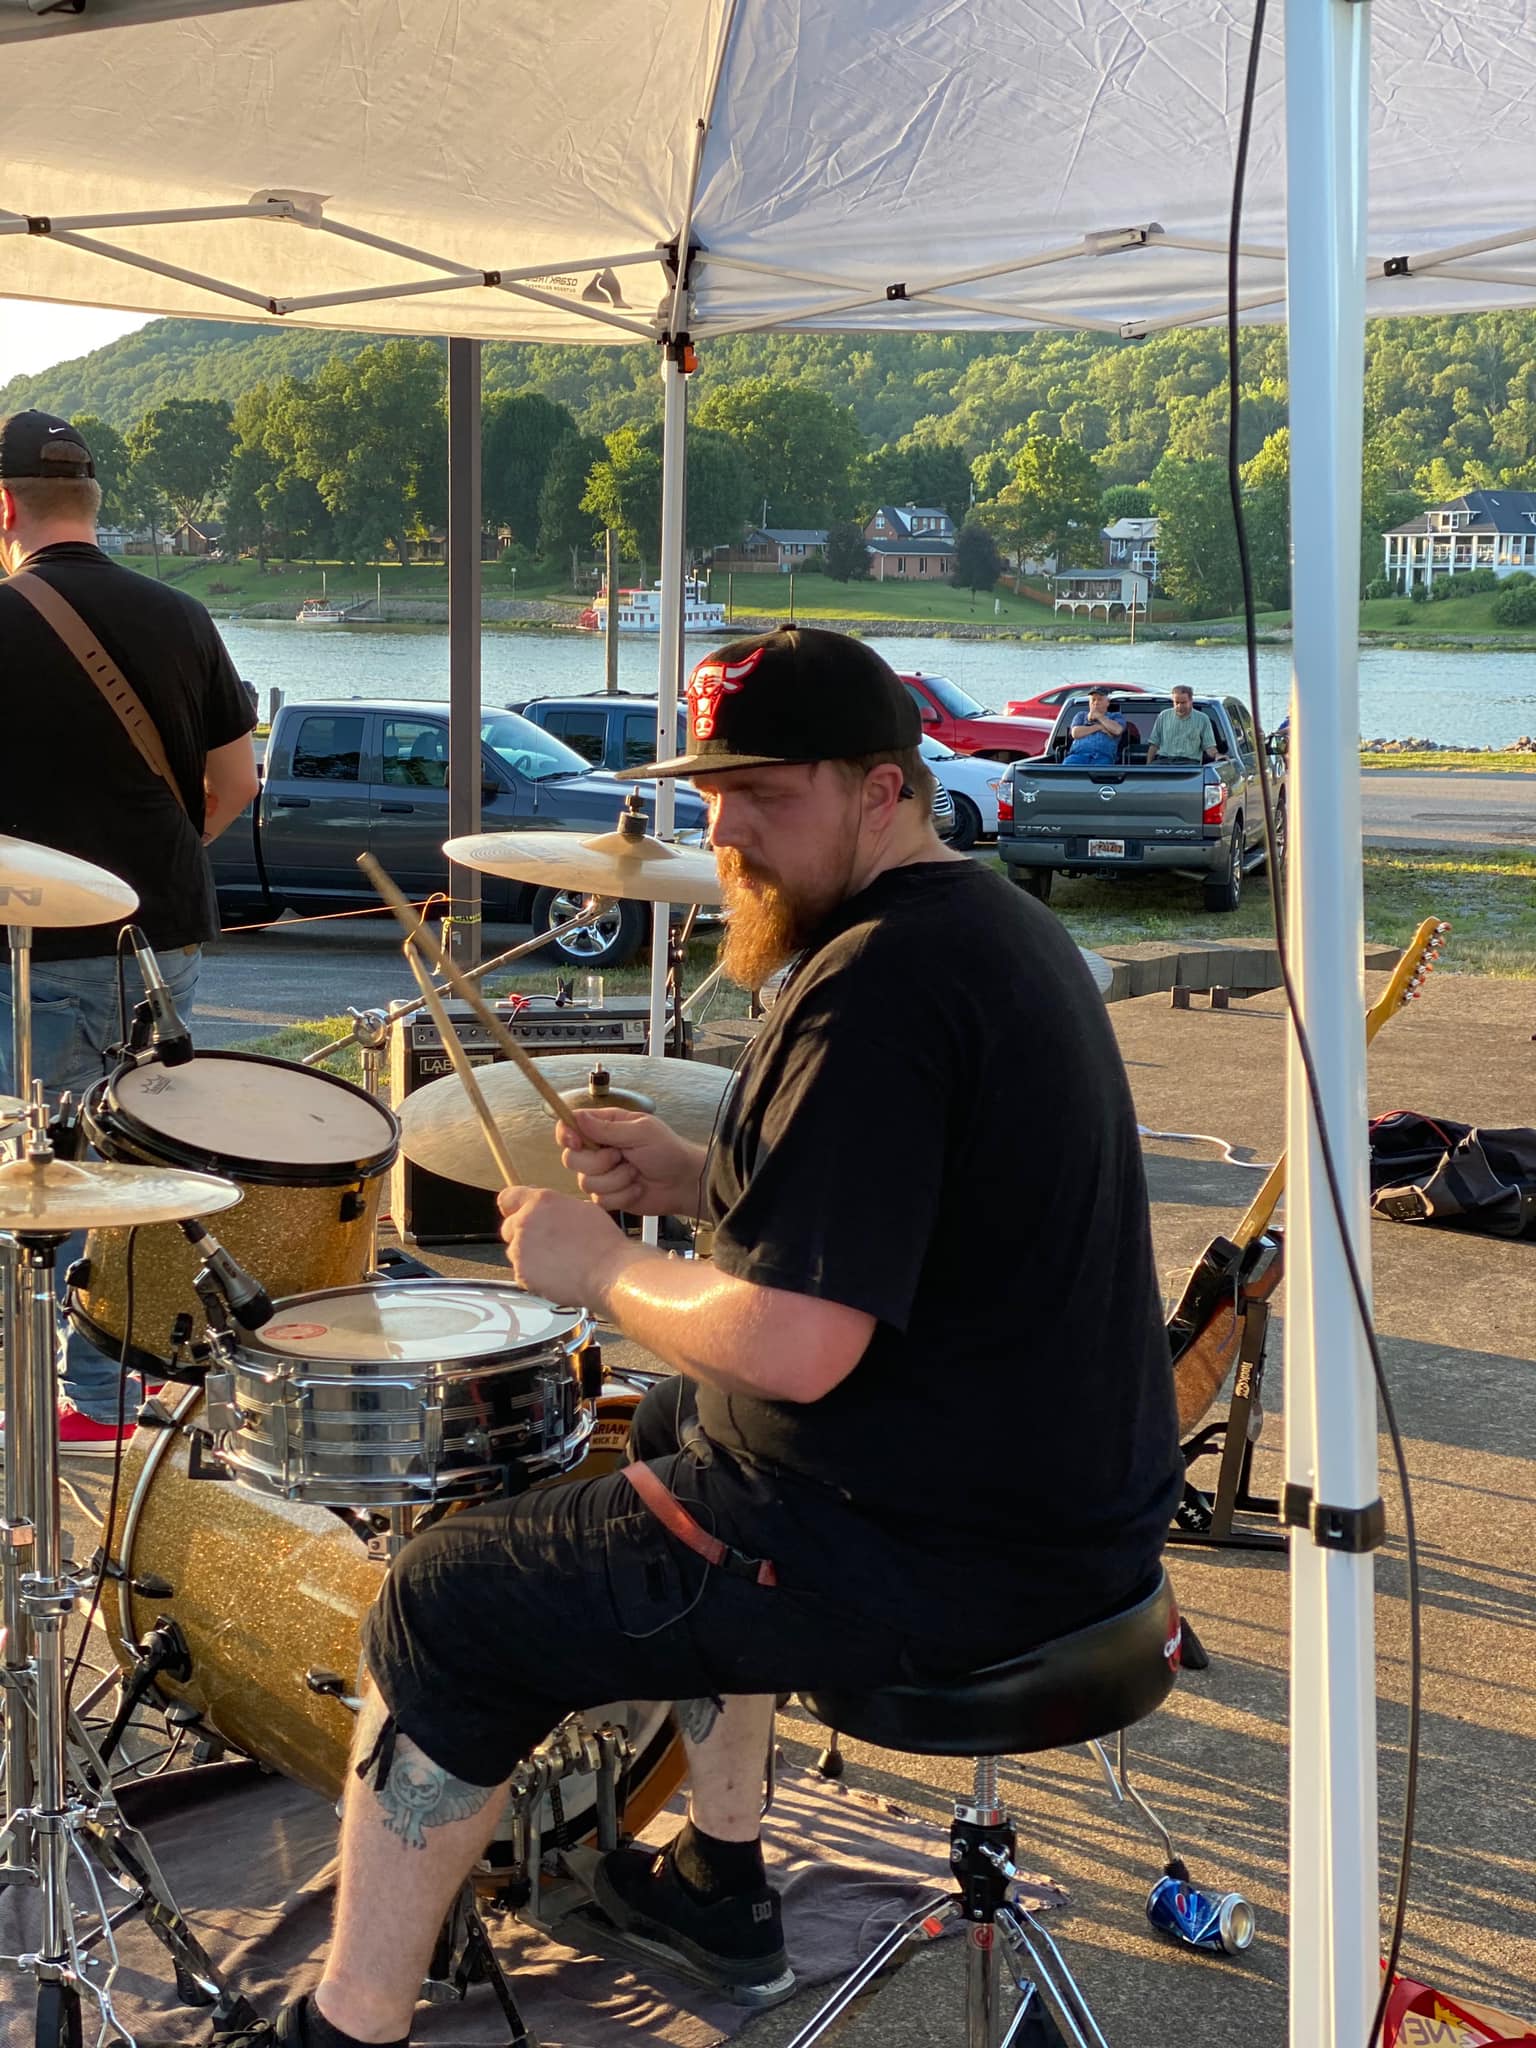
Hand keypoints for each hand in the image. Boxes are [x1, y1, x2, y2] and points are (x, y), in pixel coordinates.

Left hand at [497, 1184, 633, 1307]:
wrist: (607, 1272)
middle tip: (547, 1244)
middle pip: (509, 1227)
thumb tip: (549, 1211)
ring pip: (515, 1252)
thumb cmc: (602, 1242)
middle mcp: (525, 1222)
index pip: (508, 1198)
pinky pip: (522, 1273)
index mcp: (540, 1201)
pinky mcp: (521, 1273)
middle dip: (524, 1235)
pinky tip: (555, 1274)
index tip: (518, 1214)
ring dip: (529, 1256)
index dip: (513, 1208)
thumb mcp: (581, 1208)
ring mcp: (520, 1249)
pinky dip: (533, 1276)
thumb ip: (555, 1207)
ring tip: (557, 1261)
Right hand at [555, 1106, 706, 1218]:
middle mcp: (598, 1149)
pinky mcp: (608, 1195)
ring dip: (616, 1180)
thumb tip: (578, 1117)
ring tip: (635, 1173)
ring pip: (585, 1182)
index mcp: (605, 1126)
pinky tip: (637, 1189)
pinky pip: (600, 1200)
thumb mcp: (641, 1132)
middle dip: (599, 1162)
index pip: (570, 1125)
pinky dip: (622, 1196)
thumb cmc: (668, 1151)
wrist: (684, 1183)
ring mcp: (602, 1174)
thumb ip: (607, 1127)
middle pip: (571, 1158)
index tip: (577, 1143)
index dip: (566, 1135)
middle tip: (622, 1157)